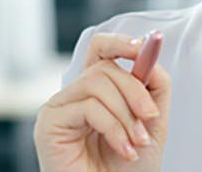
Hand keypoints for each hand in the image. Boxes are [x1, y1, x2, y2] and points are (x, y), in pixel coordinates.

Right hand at [34, 33, 172, 171]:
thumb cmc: (128, 169)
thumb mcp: (151, 122)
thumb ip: (153, 87)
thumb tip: (150, 57)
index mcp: (96, 92)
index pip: (100, 50)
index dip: (120, 42)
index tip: (144, 47)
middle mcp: (74, 95)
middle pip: (105, 67)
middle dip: (135, 91)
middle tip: (151, 119)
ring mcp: (59, 107)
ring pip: (97, 84)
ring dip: (126, 115)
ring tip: (135, 143)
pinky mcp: (49, 122)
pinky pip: (88, 107)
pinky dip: (113, 128)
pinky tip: (122, 149)